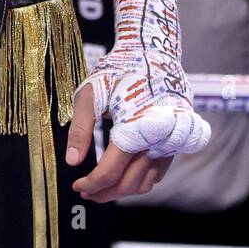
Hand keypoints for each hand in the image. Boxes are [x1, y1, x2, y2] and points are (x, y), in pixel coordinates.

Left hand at [67, 0, 211, 200]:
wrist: (152, 54)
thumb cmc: (118, 71)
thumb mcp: (90, 95)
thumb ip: (80, 130)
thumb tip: (72, 161)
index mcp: (134, 130)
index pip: (110, 172)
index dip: (92, 183)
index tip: (78, 186)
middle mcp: (156, 141)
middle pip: (130, 183)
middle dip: (106, 193)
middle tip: (87, 193)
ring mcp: (169, 143)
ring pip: (147, 182)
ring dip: (123, 190)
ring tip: (103, 188)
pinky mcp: (176, 141)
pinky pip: (159, 171)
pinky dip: (141, 180)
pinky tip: (124, 176)